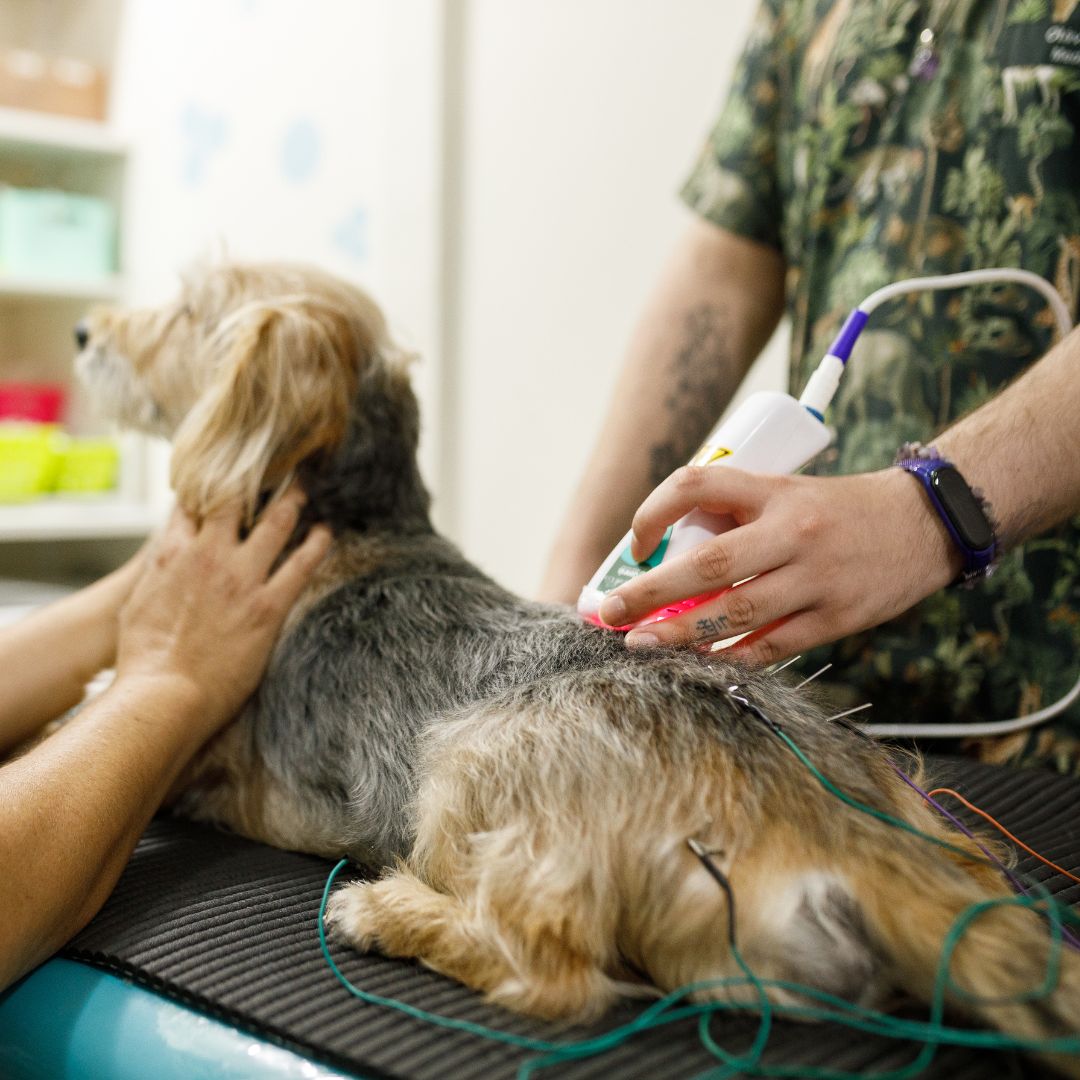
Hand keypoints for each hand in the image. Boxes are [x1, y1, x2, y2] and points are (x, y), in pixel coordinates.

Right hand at [115, 488, 330, 728]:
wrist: (162, 697)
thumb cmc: (143, 662)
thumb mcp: (137, 606)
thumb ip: (157, 576)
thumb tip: (166, 565)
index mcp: (171, 555)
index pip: (193, 502)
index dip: (211, 485)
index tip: (227, 476)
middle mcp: (208, 556)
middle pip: (236, 499)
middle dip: (255, 479)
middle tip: (273, 467)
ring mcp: (241, 578)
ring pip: (276, 522)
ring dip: (293, 501)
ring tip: (305, 488)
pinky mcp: (268, 606)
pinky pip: (302, 564)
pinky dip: (317, 544)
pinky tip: (326, 533)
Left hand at [596, 465, 961, 664]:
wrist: (924, 524)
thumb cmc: (836, 511)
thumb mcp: (785, 492)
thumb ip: (734, 516)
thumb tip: (667, 559)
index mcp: (774, 490)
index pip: (698, 484)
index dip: (654, 511)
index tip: (636, 545)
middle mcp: (792, 531)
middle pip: (709, 563)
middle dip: (651, 592)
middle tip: (610, 613)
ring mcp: (816, 578)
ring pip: (737, 613)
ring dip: (682, 633)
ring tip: (641, 646)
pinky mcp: (837, 618)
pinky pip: (773, 646)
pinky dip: (732, 657)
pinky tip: (699, 664)